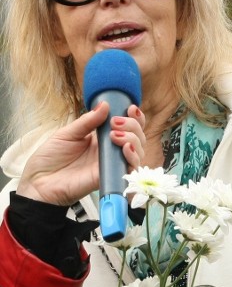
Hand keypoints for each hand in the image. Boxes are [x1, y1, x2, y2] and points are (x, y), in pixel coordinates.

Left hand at [16, 103, 145, 206]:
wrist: (39, 182)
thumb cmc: (50, 158)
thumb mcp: (67, 134)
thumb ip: (87, 121)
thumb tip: (105, 104)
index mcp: (101, 137)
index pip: (127, 126)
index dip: (134, 117)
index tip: (130, 108)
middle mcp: (111, 150)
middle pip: (137, 136)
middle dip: (132, 125)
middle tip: (115, 123)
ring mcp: (112, 163)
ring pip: (138, 150)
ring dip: (133, 139)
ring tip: (115, 136)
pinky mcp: (111, 176)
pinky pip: (131, 168)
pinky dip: (133, 157)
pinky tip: (125, 149)